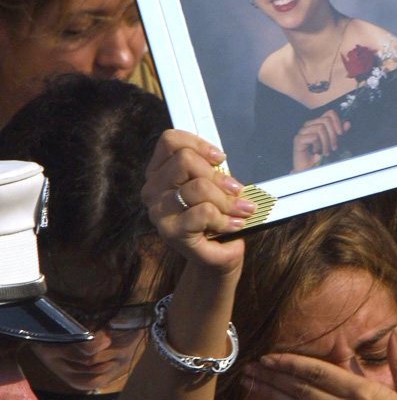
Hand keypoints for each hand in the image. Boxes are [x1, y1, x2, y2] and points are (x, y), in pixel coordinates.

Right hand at [142, 130, 253, 271]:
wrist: (214, 257)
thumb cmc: (213, 218)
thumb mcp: (212, 187)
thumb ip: (211, 169)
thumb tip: (221, 159)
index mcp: (159, 172)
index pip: (170, 141)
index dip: (198, 144)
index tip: (220, 158)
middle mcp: (153, 189)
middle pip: (185, 160)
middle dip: (218, 175)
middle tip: (236, 189)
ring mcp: (159, 211)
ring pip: (198, 187)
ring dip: (227, 200)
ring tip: (241, 210)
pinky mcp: (170, 231)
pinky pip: (204, 212)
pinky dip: (225, 218)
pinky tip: (233, 225)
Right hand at [292, 110, 349, 170]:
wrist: (310, 169)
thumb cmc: (321, 156)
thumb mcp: (334, 143)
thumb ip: (339, 133)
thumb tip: (348, 123)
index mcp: (317, 123)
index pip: (329, 113)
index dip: (337, 121)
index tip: (341, 133)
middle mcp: (309, 124)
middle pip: (326, 120)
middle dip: (333, 135)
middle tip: (334, 148)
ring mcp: (302, 131)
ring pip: (320, 128)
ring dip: (326, 142)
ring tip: (326, 152)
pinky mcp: (298, 139)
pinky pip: (314, 137)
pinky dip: (318, 146)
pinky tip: (316, 152)